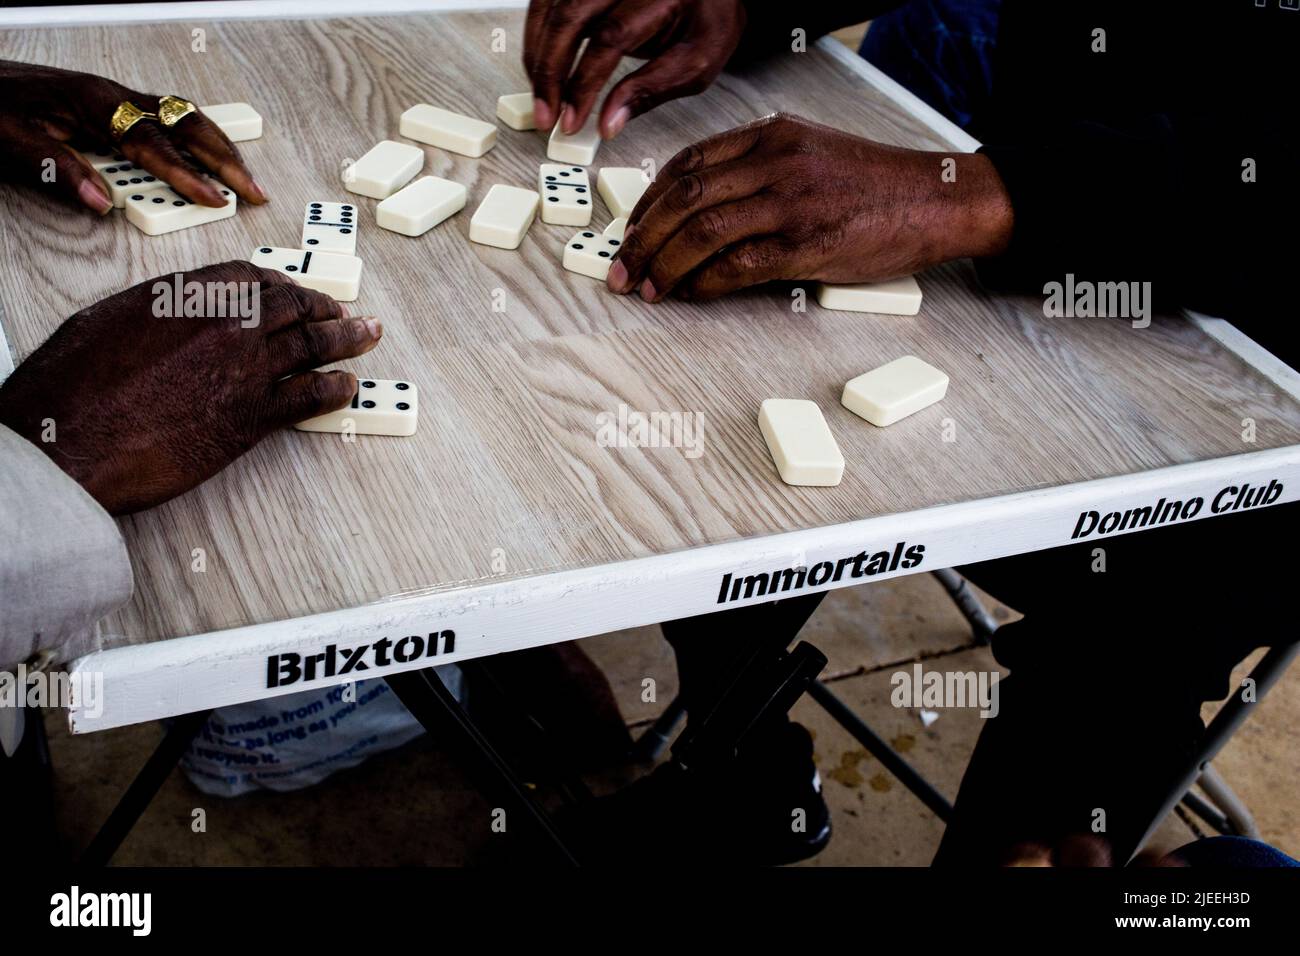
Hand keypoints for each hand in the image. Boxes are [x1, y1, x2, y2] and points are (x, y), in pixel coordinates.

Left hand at [0, 59, 265, 214]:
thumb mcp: (12, 141)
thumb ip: (58, 169)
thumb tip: (101, 202)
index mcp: (92, 102)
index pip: (153, 144)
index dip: (187, 174)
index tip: (215, 198)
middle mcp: (112, 95)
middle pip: (184, 123)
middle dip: (224, 158)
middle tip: (254, 190)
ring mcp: (115, 97)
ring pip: (183, 116)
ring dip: (218, 145)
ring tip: (244, 176)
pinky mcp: (112, 104)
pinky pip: (168, 118)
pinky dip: (197, 137)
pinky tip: (208, 153)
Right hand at [0, 261, 380, 514]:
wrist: (66, 442)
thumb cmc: (69, 389)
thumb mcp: (104, 323)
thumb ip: (152, 314)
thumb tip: (172, 318)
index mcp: (185, 294)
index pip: (250, 277)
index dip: (281, 284)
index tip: (294, 290)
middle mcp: (223, 322)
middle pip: (291, 306)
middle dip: (323, 306)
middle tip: (344, 312)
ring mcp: (244, 368)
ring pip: (312, 344)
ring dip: (346, 339)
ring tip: (368, 336)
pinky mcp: (252, 417)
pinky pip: (310, 395)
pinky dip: (336, 388)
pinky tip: (349, 387)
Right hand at [524, 0, 746, 137]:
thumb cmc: (706, 21)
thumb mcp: (695, 63)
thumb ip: (651, 91)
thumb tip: (608, 123)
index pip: (610, 38)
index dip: (584, 84)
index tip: (572, 121)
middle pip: (570, 17)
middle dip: (549, 72)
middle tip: (545, 114)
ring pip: (551, 6)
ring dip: (537, 54)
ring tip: (541, 96)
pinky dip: (538, 33)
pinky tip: (541, 63)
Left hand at [607, 113, 1013, 300]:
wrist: (935, 200)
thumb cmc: (874, 185)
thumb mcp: (810, 155)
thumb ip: (758, 173)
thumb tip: (700, 219)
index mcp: (770, 134)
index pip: (687, 164)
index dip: (648, 202)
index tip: (632, 231)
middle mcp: (774, 161)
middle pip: (684, 198)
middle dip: (643, 238)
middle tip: (624, 269)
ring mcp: (789, 201)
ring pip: (701, 232)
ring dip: (664, 266)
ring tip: (648, 289)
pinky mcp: (805, 244)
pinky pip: (737, 266)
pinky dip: (704, 285)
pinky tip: (690, 295)